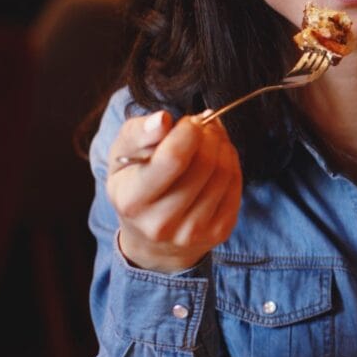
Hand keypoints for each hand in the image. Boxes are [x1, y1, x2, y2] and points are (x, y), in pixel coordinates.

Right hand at [106, 110, 242, 273]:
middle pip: (204, 164)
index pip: (173, 158)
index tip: (189, 122)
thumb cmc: (134, 184)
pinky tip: (219, 158)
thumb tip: (162, 119)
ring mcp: (192, 232)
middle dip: (209, 135)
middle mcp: (161, 223)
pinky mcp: (218, 233)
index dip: (189, 131)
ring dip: (223, 146)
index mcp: (132, 200)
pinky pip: (236, 187)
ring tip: (211, 139)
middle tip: (204, 126)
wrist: (150, 236)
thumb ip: (138, 133)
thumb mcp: (121, 155)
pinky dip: (232, 164)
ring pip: (224, 173)